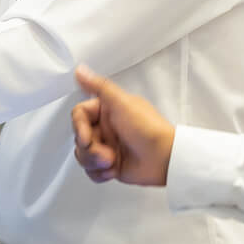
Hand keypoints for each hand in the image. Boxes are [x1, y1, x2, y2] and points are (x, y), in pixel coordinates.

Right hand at [71, 64, 175, 186]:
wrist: (165, 158)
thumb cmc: (148, 129)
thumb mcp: (122, 103)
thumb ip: (99, 86)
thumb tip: (80, 70)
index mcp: (106, 110)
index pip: (78, 116)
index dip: (79, 128)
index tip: (86, 137)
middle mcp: (105, 128)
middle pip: (78, 138)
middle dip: (90, 149)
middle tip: (106, 154)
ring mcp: (107, 147)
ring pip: (83, 155)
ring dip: (94, 162)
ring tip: (112, 162)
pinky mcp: (110, 165)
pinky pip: (91, 171)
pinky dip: (100, 173)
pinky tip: (113, 171)